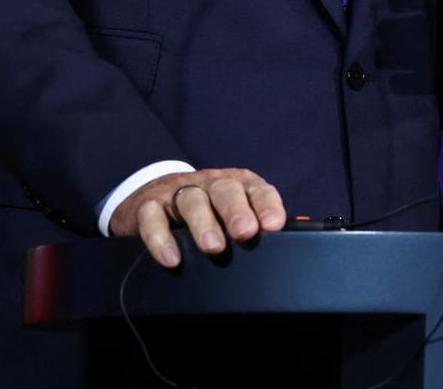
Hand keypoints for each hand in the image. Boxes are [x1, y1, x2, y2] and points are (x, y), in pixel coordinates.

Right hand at [107, 167, 285, 266]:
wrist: (149, 199)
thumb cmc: (204, 212)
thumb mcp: (230, 214)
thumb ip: (257, 224)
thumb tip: (295, 236)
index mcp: (236, 184)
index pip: (256, 188)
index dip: (266, 204)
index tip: (274, 225)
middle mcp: (209, 184)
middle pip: (225, 190)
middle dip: (237, 210)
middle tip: (245, 233)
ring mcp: (177, 192)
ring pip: (192, 200)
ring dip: (203, 223)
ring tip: (213, 248)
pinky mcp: (147, 206)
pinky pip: (152, 218)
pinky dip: (161, 238)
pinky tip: (172, 258)